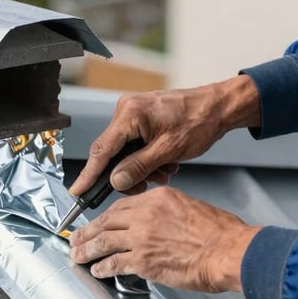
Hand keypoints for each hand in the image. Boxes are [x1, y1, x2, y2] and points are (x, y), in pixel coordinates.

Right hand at [69, 76, 260, 196]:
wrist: (219, 107)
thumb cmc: (199, 122)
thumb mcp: (168, 150)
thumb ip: (139, 167)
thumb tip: (115, 181)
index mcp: (129, 114)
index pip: (102, 150)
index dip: (89, 174)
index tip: (78, 192)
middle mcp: (126, 110)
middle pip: (113, 152)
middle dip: (128, 173)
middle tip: (143, 187)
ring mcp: (134, 112)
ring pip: (126, 151)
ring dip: (142, 167)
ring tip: (164, 173)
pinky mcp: (142, 117)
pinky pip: (136, 144)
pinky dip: (147, 157)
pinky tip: (165, 164)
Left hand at [69, 187, 261, 292]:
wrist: (228, 251)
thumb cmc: (220, 233)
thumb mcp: (190, 206)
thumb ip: (168, 212)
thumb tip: (157, 224)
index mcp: (158, 198)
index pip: (121, 206)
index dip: (105, 216)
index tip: (98, 222)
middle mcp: (145, 215)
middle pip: (106, 221)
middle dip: (87, 231)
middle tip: (76, 238)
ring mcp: (142, 238)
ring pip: (103, 241)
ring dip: (87, 249)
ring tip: (77, 255)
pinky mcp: (143, 261)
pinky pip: (114, 263)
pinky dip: (102, 267)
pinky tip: (97, 270)